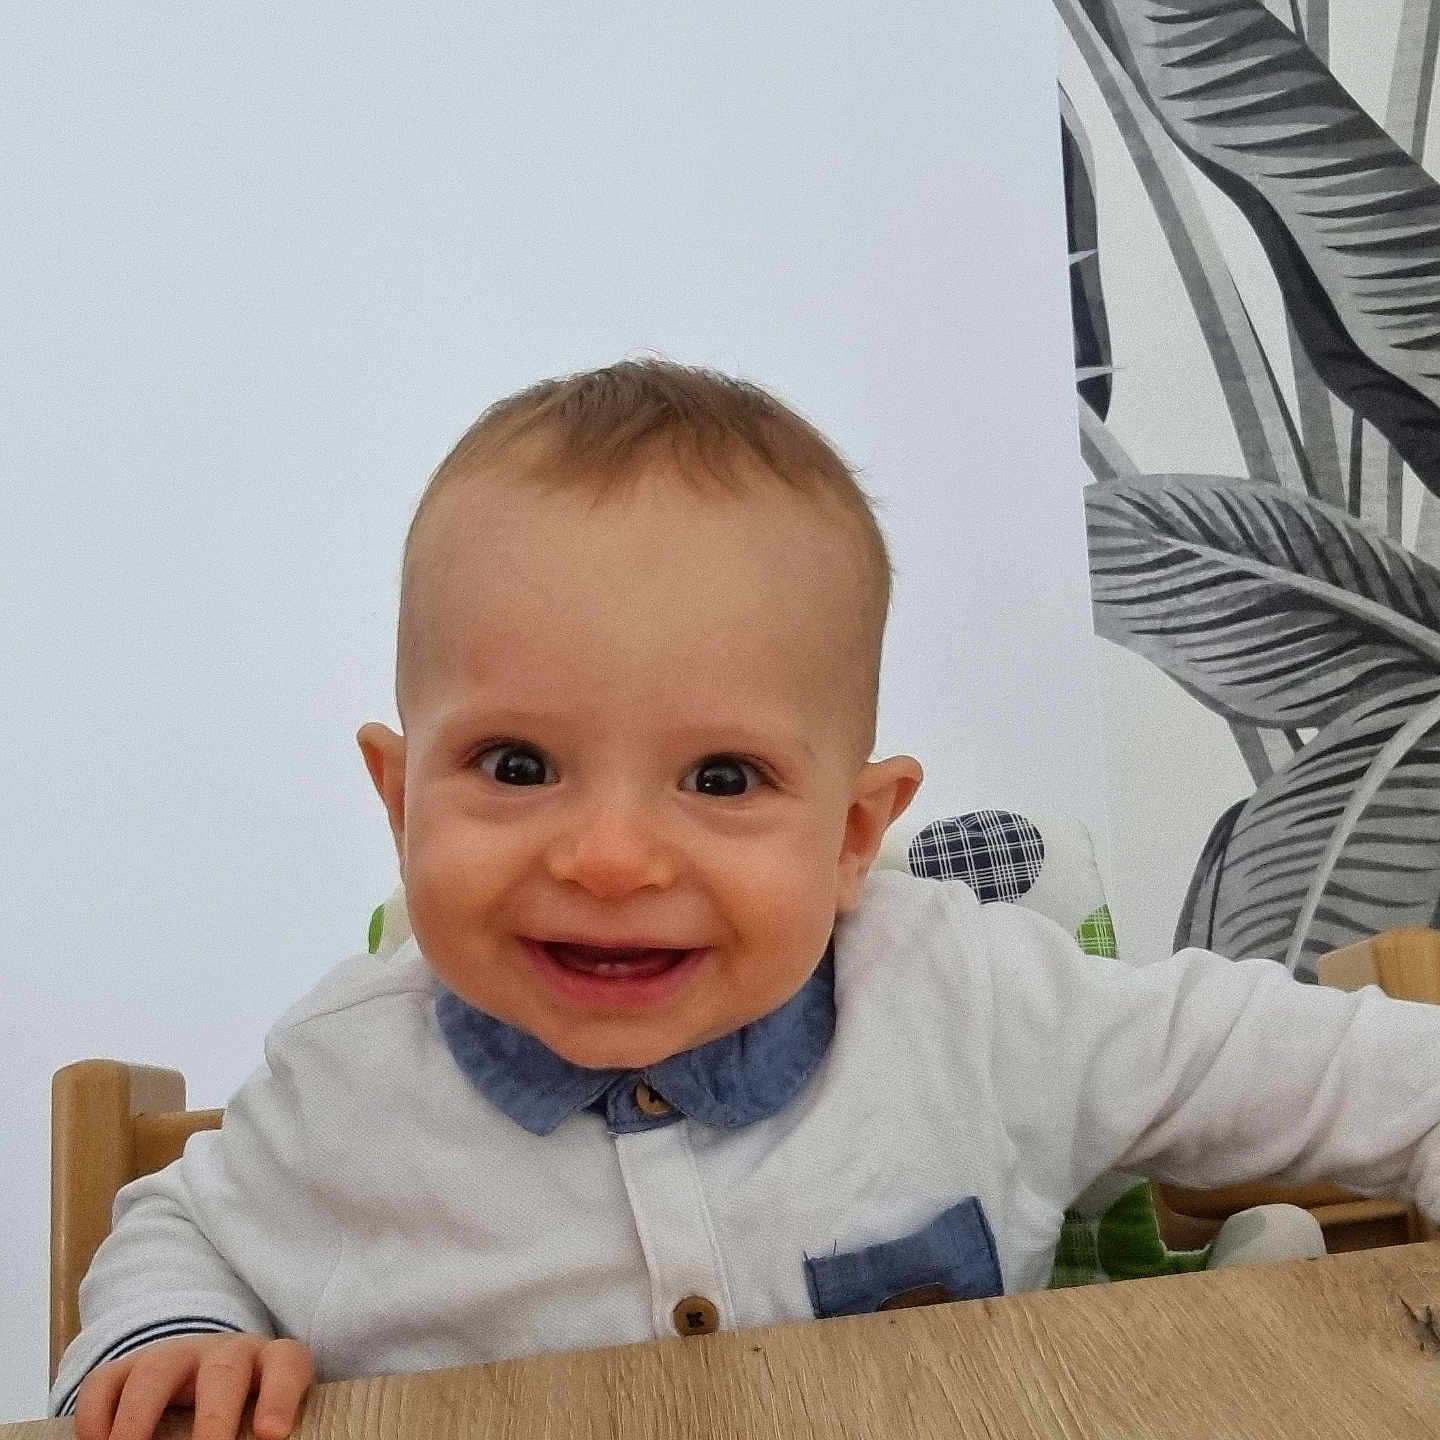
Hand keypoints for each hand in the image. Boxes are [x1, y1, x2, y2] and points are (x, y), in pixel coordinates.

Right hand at [74, 1333, 313, 1439]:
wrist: (204, 1375)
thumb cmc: (245, 1409)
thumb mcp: (257, 1416)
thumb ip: (256, 1431)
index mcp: (268, 1363)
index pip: (286, 1364)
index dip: (280, 1395)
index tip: (272, 1433)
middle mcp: (224, 1354)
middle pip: (222, 1371)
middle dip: (214, 1416)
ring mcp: (174, 1355)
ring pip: (157, 1370)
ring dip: (139, 1420)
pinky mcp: (127, 1368)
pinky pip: (105, 1380)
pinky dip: (96, 1417)